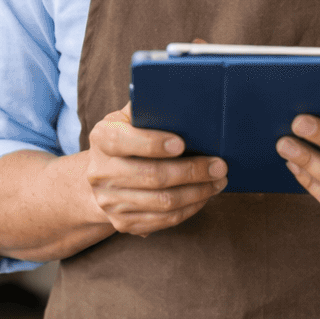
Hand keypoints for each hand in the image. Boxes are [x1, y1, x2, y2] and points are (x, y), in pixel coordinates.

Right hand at [86, 103, 226, 236]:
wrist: (105, 176)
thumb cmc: (128, 137)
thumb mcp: (129, 117)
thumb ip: (147, 107)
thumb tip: (178, 95)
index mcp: (101, 138)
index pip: (122, 140)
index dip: (152, 143)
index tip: (181, 143)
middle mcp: (100, 172)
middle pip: (151, 176)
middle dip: (191, 171)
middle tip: (219, 165)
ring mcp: (110, 201)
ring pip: (162, 202)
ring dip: (197, 192)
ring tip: (218, 181)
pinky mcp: (123, 223)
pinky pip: (164, 220)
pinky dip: (189, 209)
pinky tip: (204, 196)